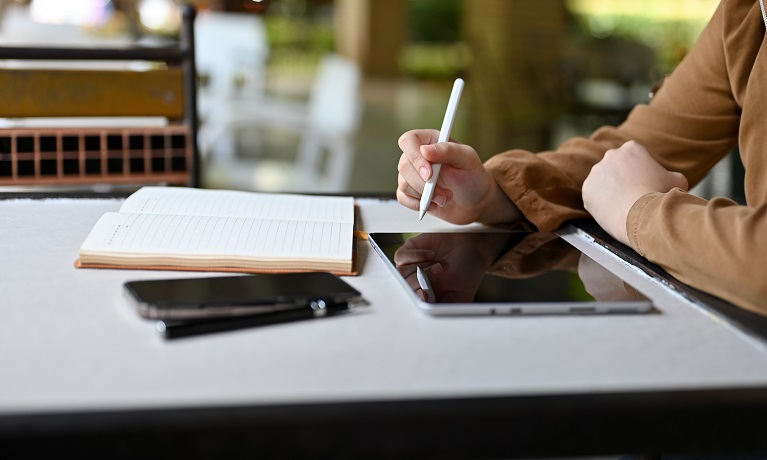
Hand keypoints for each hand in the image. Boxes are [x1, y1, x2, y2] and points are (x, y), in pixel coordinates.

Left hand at [394, 233, 506, 301]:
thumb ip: (443, 304)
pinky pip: (400, 257)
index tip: (425, 293)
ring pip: (401, 272)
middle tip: (439, 271)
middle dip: (422, 279)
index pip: (413, 302)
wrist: (472, 245)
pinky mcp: (410, 251)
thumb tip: (423, 305)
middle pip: (404, 287)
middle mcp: (417, 283)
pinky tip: (431, 254)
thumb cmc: (468, 271)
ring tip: (439, 264)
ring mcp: (411, 267)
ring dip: (421, 267)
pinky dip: (415, 256)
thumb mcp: (461, 294)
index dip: (416, 298)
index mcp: (427, 296)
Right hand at [396, 129, 520, 224]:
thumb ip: (448, 151)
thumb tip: (425, 150)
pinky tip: (433, 205)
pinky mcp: (411, 192)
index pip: (408, 141)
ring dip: (425, 196)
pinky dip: (417, 204)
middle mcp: (418, 156)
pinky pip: (402, 198)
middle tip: (444, 193)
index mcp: (430, 141)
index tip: (429, 174)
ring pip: (404, 184)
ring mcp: (413, 174)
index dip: (415, 158)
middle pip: (404, 165)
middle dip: (424, 184)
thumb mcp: (467, 159)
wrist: (475, 201)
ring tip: (445, 197)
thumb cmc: (473, 176)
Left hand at [582, 141, 687, 245]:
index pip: (634, 159)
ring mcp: (596, 172)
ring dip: (610, 191)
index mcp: (632, 148)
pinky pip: (594, 196)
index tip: (644, 184)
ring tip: (623, 205)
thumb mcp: (677, 181)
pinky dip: (601, 204)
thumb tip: (673, 179)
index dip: (640, 173)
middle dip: (623, 180)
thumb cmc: (661, 196)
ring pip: (603, 182)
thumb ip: (671, 175)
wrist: (643, 214)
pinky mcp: (587, 189)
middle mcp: (611, 155)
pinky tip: (613, 210)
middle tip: (632, 196)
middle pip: (616, 169)